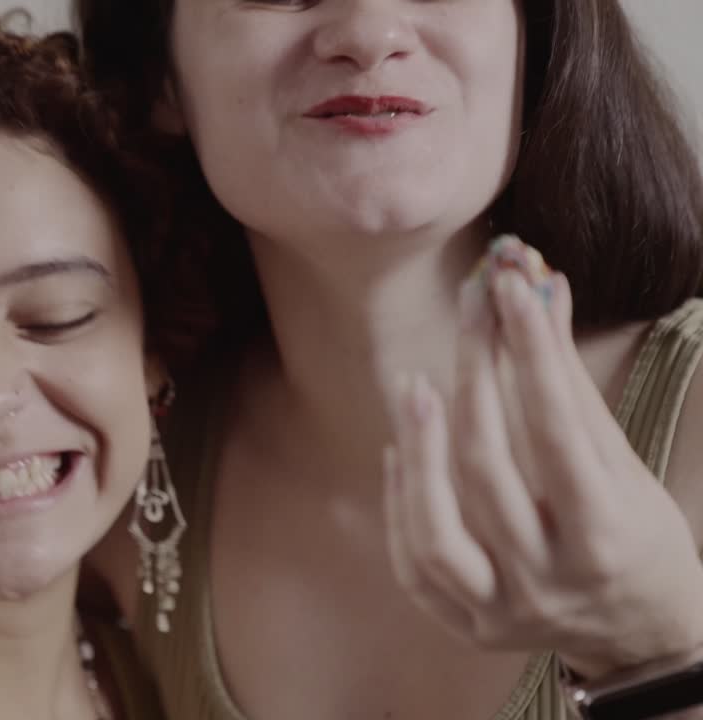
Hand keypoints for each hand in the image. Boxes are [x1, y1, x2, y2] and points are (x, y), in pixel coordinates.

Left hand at [383, 267, 702, 679]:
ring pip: (434, 532)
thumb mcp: (621, 463)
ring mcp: (503, 610)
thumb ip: (570, 384)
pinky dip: (402, 504)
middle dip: (473, 378)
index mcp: (605, 535)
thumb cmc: (636, 531)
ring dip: (418, 450)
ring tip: (413, 386)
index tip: (511, 287)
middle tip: (469, 312)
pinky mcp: (468, 629)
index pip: (556, 429)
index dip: (530, 353)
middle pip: (486, 471)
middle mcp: (549, 579)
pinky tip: (399, 452)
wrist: (643, 632)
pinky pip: (413, 565)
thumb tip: (538, 287)